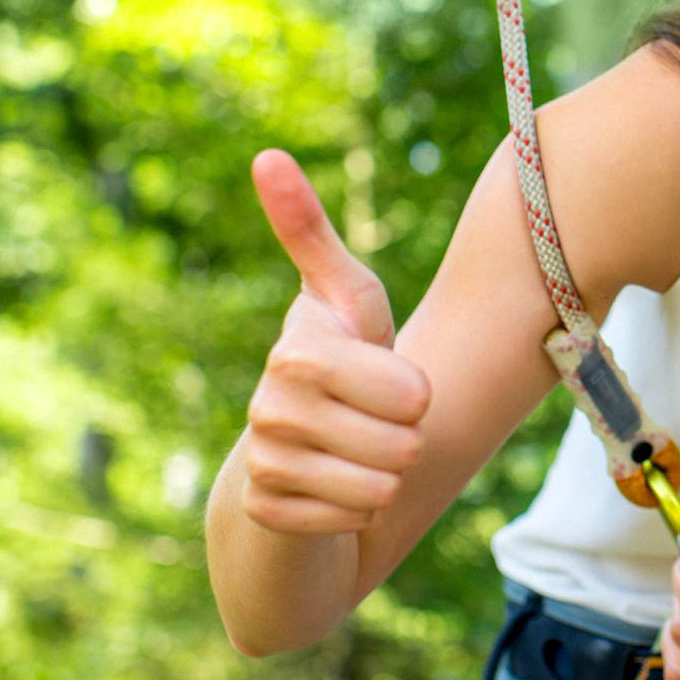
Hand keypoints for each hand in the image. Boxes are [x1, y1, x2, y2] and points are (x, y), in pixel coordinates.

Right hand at [239, 149, 431, 534]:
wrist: (296, 450)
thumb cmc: (342, 362)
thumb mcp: (348, 299)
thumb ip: (312, 231)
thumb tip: (265, 155)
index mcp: (299, 347)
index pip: (408, 391)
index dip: (417, 395)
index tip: (399, 386)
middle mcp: (269, 402)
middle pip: (401, 444)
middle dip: (406, 441)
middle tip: (377, 424)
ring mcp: (262, 459)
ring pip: (379, 489)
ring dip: (385, 479)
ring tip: (359, 455)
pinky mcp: (264, 511)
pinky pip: (352, 524)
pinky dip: (357, 514)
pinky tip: (336, 493)